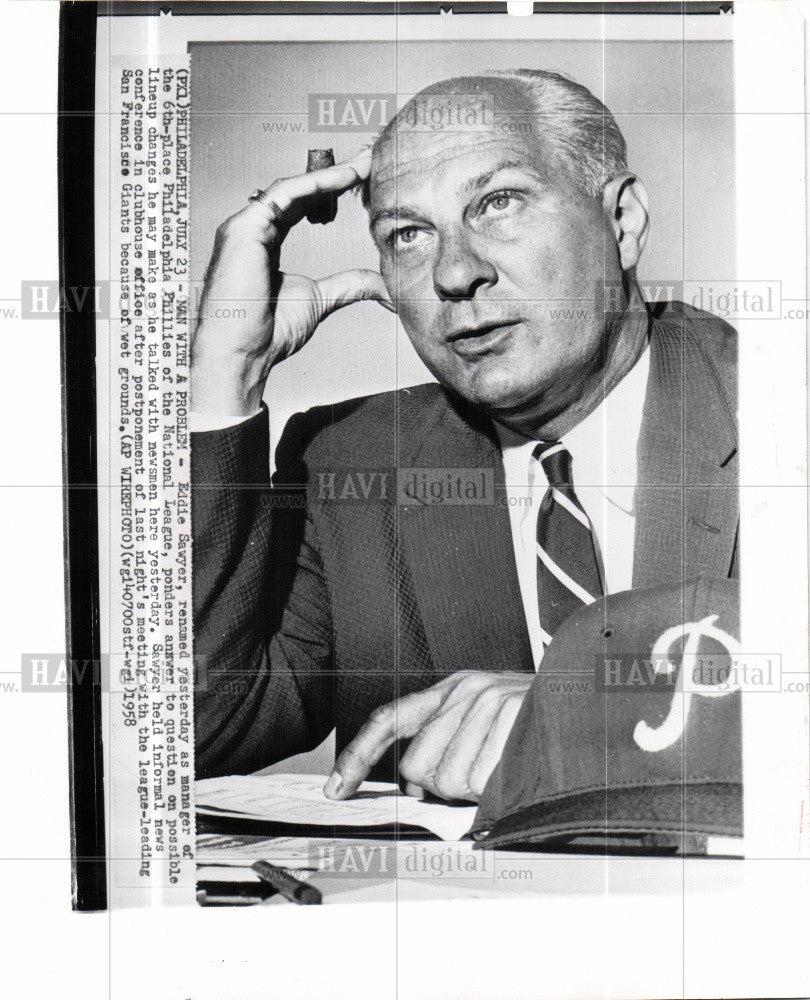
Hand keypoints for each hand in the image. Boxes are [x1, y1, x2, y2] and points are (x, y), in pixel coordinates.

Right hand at [191, 148, 392, 414]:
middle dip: (336, 173)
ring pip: (293, 187)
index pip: (302, 205)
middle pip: (299, 190)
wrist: (241, 356)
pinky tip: (344, 176)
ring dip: (331, 173)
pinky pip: (283, 194)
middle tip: (372, 160)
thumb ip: (349, 286)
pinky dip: (315, 183)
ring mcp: (245, 226)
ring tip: (364, 163)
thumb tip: (384, 287)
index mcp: (266, 241)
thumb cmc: (268, 334)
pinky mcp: (244, 228)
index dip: (334, 190)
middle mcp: (253, 228)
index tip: (366, 179)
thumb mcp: (320, 300)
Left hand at [324, 671, 531, 802]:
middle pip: (418, 767)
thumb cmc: (534, 718)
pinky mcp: (508, 716)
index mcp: (449, 691)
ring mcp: (486, 701)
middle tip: (478, 772)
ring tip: (503, 765)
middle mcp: (463, 691)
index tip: (336, 789)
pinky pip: (480, 781)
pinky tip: (514, 768)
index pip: (389, 720)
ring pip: (448, 779)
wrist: (587, 694)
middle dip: (442, 786)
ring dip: (474, 790)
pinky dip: (496, 790)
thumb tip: (416, 786)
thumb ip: (445, 743)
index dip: (358, 756)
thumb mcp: (484, 718)